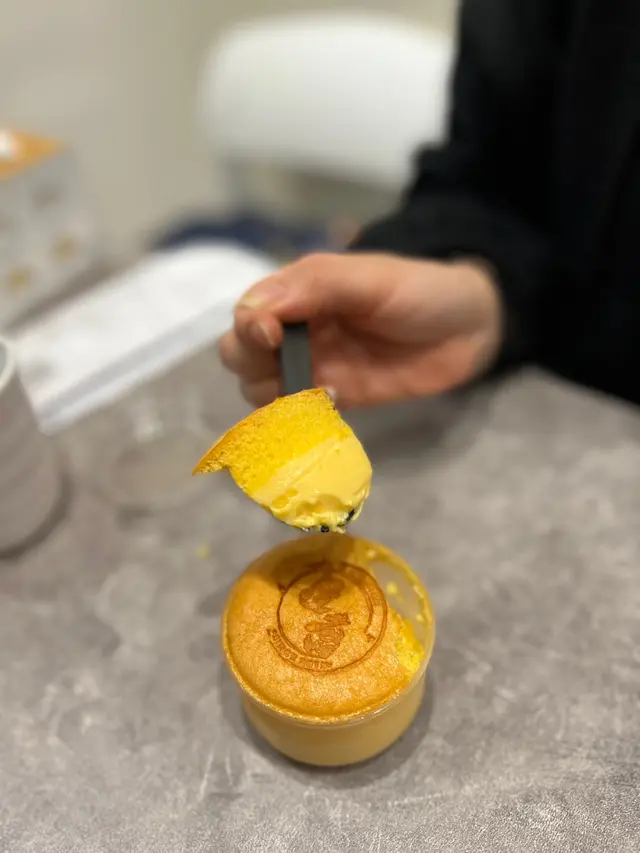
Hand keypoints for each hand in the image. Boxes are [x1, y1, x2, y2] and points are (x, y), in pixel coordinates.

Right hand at [219, 252, 502, 408]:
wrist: (469, 328)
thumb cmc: (419, 290)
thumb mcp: (369, 279)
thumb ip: (316, 286)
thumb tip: (257, 306)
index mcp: (297, 292)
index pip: (247, 311)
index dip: (249, 326)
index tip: (271, 336)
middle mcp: (296, 330)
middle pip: (241, 353)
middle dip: (252, 363)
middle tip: (288, 369)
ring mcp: (313, 366)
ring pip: (260, 388)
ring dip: (274, 396)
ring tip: (317, 391)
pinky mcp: (334, 399)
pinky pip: (297, 415)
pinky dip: (299, 419)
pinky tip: (334, 403)